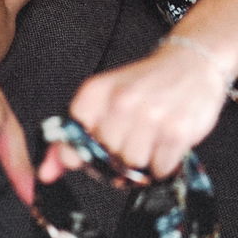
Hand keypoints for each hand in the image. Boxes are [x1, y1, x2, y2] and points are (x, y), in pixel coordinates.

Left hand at [38, 42, 228, 183]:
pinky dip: (164, 163)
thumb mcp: (105, 100)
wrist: (193, 62)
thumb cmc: (145, 85)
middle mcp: (121, 101)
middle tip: (135, 136)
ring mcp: (151, 116)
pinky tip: (168, 141)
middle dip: (118, 157)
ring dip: (144, 161)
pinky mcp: (177, 131)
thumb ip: (73, 138)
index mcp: (95, 92)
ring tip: (153, 137)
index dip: (86, 153)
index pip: (72, 142)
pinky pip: (160, 169)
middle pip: (105, 160)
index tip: (99, 146)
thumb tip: (45, 175)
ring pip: (133, 167)